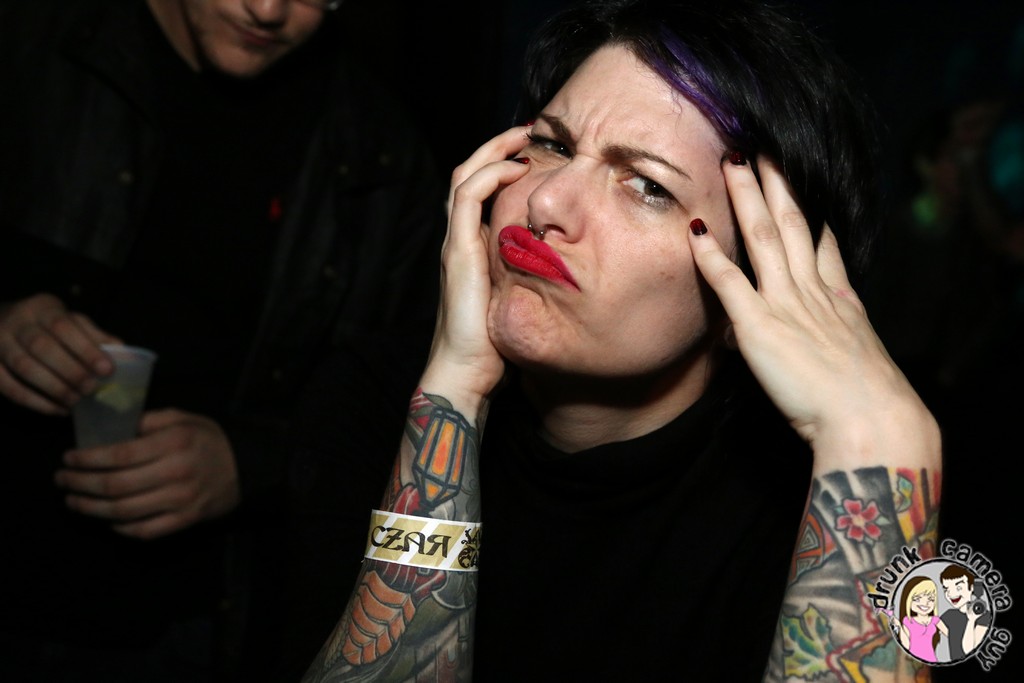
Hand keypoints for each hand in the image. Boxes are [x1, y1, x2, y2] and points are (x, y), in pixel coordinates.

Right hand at [0, 293, 120, 413]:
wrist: (3, 321)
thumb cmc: (47, 325)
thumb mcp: (70, 321)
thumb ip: (93, 335)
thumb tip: (122, 352)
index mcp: (42, 308)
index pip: (64, 326)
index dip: (85, 349)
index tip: (107, 369)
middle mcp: (16, 322)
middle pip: (41, 347)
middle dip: (70, 371)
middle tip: (91, 389)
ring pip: (23, 367)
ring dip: (53, 387)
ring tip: (76, 401)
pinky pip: (8, 386)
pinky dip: (34, 401)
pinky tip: (57, 409)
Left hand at [55, 409, 240, 538]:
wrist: (246, 467)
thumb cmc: (209, 440)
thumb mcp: (183, 418)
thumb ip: (148, 421)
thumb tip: (111, 430)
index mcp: (174, 443)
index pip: (119, 454)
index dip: (87, 459)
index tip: (68, 458)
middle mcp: (175, 473)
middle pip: (115, 486)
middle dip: (80, 484)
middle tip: (62, 480)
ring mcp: (180, 501)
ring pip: (124, 512)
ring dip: (91, 508)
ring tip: (73, 501)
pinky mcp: (185, 520)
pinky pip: (144, 530)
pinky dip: (119, 528)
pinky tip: (106, 519)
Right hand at [421, 126, 532, 410]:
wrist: (465, 372)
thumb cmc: (494, 345)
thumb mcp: (518, 300)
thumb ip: (529, 278)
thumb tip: (563, 268)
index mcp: (471, 249)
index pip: (478, 193)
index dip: (501, 167)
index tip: (532, 154)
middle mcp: (459, 241)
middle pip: (466, 175)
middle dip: (496, 147)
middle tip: (526, 131)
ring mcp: (455, 244)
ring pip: (463, 177)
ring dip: (492, 151)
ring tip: (521, 137)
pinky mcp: (458, 251)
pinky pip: (468, 197)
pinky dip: (490, 175)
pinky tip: (516, 169)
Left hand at [688, 155, 938, 465]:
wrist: (870, 421)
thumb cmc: (862, 403)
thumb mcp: (852, 359)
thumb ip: (828, 339)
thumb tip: (809, 336)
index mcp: (837, 299)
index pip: (820, 241)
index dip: (809, 205)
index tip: (800, 177)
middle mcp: (812, 292)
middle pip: (795, 223)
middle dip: (777, 183)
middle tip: (761, 147)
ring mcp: (786, 304)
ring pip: (765, 236)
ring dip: (746, 197)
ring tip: (732, 161)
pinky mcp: (759, 327)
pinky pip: (730, 282)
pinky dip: (710, 254)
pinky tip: (695, 228)